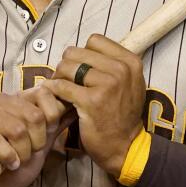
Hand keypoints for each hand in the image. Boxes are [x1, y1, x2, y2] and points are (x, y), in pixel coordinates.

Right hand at [0, 83, 70, 186]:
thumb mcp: (39, 143)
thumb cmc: (12, 160)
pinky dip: (7, 156)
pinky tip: (9, 164)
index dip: (51, 119)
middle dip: (37, 142)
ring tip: (19, 161)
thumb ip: (55, 125)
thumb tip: (77, 109)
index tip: (44, 139)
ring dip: (22, 152)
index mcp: (19, 99)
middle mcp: (2, 100)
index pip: (45, 94)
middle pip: (34, 115)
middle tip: (30, 154)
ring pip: (17, 129)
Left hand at [46, 34, 145, 177]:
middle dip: (67, 65)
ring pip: (67, 66)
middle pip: (77, 52)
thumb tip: (87, 49)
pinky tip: (56, 97)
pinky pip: (62, 86)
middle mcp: (121, 69)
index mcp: (130, 61)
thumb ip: (114, 64)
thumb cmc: (122, 115)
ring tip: (61, 89)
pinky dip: (54, 90)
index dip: (83, 54)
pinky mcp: (91, 101)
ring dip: (59, 77)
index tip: (81, 68)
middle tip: (66, 79)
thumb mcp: (130, 84)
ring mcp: (107, 84)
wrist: (125, 146)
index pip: (95, 40)